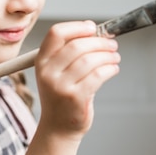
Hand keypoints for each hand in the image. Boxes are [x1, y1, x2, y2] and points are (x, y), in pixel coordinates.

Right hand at [35, 20, 119, 138]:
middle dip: (99, 42)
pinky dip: (110, 69)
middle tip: (111, 44)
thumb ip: (70, 52)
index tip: (93, 28)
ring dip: (107, 55)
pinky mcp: (75, 97)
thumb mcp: (56, 72)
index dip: (78, 27)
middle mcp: (48, 72)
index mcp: (41, 61)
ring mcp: (60, 86)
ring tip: (114, 56)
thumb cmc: (61, 96)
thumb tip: (97, 32)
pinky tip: (113, 69)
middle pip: (77, 45)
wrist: (58, 127)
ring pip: (89, 60)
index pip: (56, 33)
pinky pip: (98, 75)